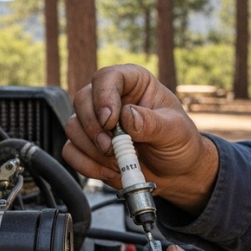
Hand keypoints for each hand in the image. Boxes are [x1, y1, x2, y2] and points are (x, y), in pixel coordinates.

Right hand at [62, 64, 217, 213]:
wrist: (177, 173)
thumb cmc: (180, 144)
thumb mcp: (176, 132)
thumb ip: (153, 123)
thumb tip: (126, 116)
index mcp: (134, 83)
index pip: (107, 77)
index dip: (103, 96)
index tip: (110, 121)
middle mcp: (111, 98)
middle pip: (82, 100)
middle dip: (93, 128)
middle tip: (111, 148)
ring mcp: (96, 122)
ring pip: (73, 127)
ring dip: (92, 150)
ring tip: (118, 163)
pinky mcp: (88, 145)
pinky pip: (71, 151)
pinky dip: (86, 165)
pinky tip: (109, 171)